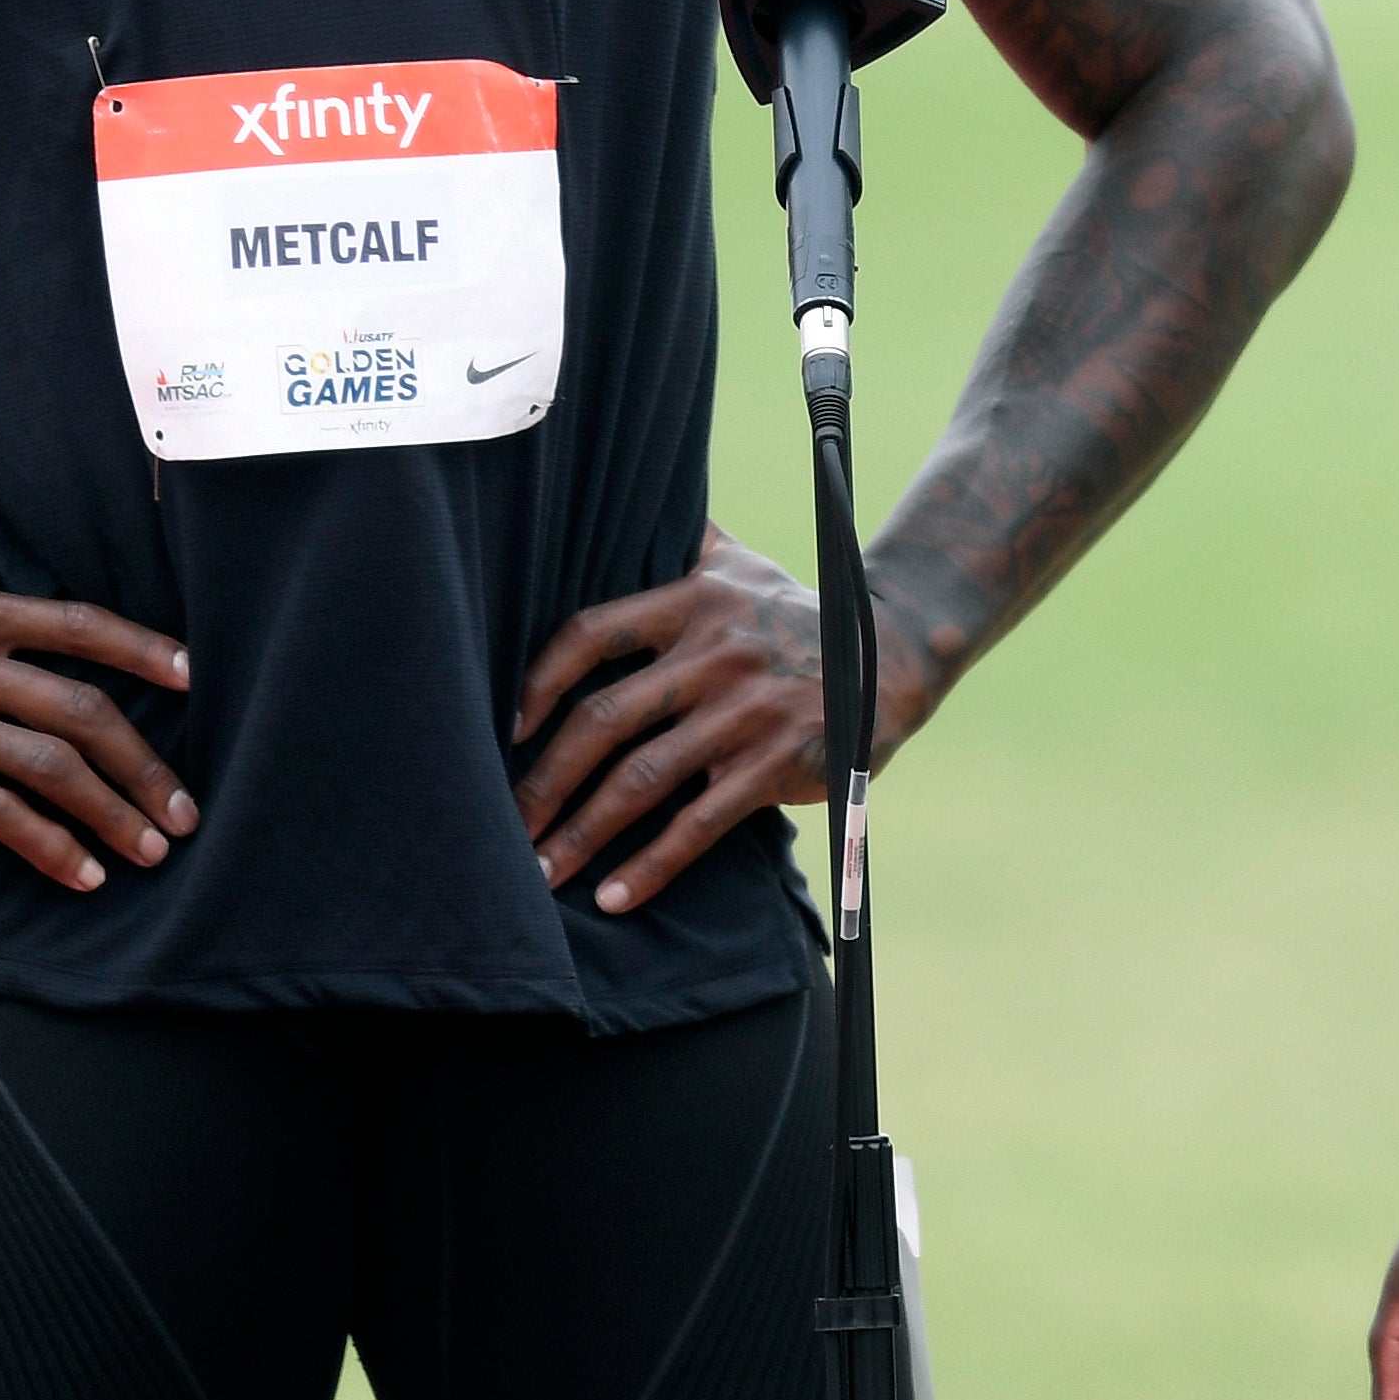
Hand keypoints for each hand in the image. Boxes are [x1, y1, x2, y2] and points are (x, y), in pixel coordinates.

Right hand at [0, 543, 194, 893]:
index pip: (78, 623)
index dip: (143, 649)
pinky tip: (83, 875)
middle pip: (84, 709)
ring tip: (152, 852)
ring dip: (113, 814)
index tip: (194, 675)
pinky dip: (50, 846)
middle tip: (186, 809)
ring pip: (51, 766)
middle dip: (146, 765)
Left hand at [512, 525, 930, 913]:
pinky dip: (650, 868)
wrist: (894, 655)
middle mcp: (714, 654)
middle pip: (603, 720)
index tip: (506, 728)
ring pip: (640, 781)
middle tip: (504, 826)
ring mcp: (745, 713)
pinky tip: (613, 898)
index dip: (538, 681)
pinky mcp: (776, 765)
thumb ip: (679, 541)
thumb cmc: (797, 614)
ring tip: (539, 873)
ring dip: (581, 834)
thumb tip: (615, 501)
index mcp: (694, 602)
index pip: (592, 634)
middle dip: (543, 781)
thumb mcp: (741, 565)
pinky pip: (697, 825)